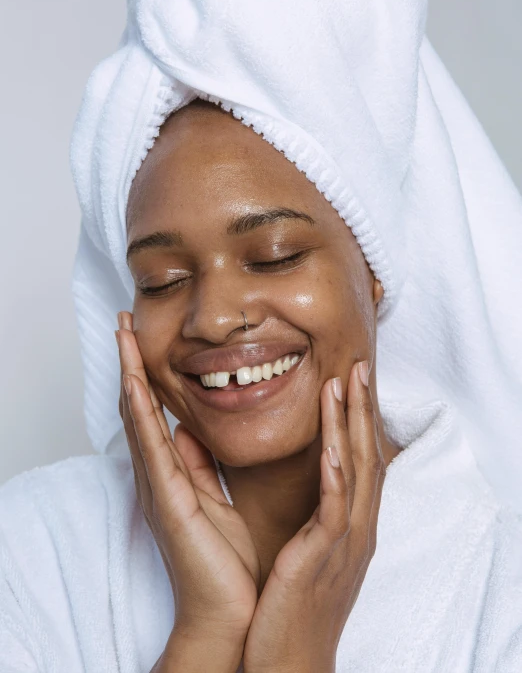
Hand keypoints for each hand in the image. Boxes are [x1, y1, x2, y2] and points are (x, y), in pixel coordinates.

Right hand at [115, 311, 260, 653]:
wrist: (227, 613)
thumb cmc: (223, 561)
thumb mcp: (213, 499)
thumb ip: (200, 465)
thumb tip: (190, 428)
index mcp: (172, 474)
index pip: (154, 413)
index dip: (145, 374)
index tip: (142, 338)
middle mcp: (158, 476)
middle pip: (138, 408)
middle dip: (130, 363)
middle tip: (123, 322)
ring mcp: (158, 488)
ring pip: (138, 419)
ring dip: (129, 374)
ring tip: (123, 335)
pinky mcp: (169, 501)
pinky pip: (152, 450)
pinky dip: (141, 413)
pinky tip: (135, 384)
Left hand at [242, 361, 385, 672]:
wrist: (288, 662)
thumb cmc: (289, 604)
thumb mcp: (301, 547)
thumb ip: (303, 509)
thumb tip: (297, 479)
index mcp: (347, 524)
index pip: (360, 460)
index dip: (358, 418)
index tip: (351, 380)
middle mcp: (355, 528)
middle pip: (367, 456)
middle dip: (363, 409)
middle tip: (360, 365)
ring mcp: (344, 543)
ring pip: (357, 473)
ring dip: (351, 426)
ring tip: (345, 383)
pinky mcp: (322, 559)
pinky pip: (335, 511)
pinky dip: (337, 477)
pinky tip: (333, 448)